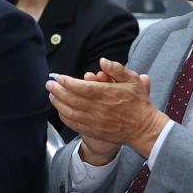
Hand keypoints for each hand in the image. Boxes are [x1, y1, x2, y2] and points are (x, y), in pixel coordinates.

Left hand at [46, 59, 170, 157]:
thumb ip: (117, 69)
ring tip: (51, 95)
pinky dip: (64, 117)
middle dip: (57, 91)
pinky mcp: (94, 131)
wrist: (143, 128)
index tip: (59, 78)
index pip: (81, 87)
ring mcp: (95, 121)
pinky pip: (74, 124)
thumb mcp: (133, 80)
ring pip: (70, 112)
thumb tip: (102, 61)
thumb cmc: (139, 103)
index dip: (67, 82)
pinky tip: (60, 110)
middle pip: (71, 99)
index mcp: (107, 94)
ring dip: (58, 103)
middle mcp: (99, 108)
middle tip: (49, 84)